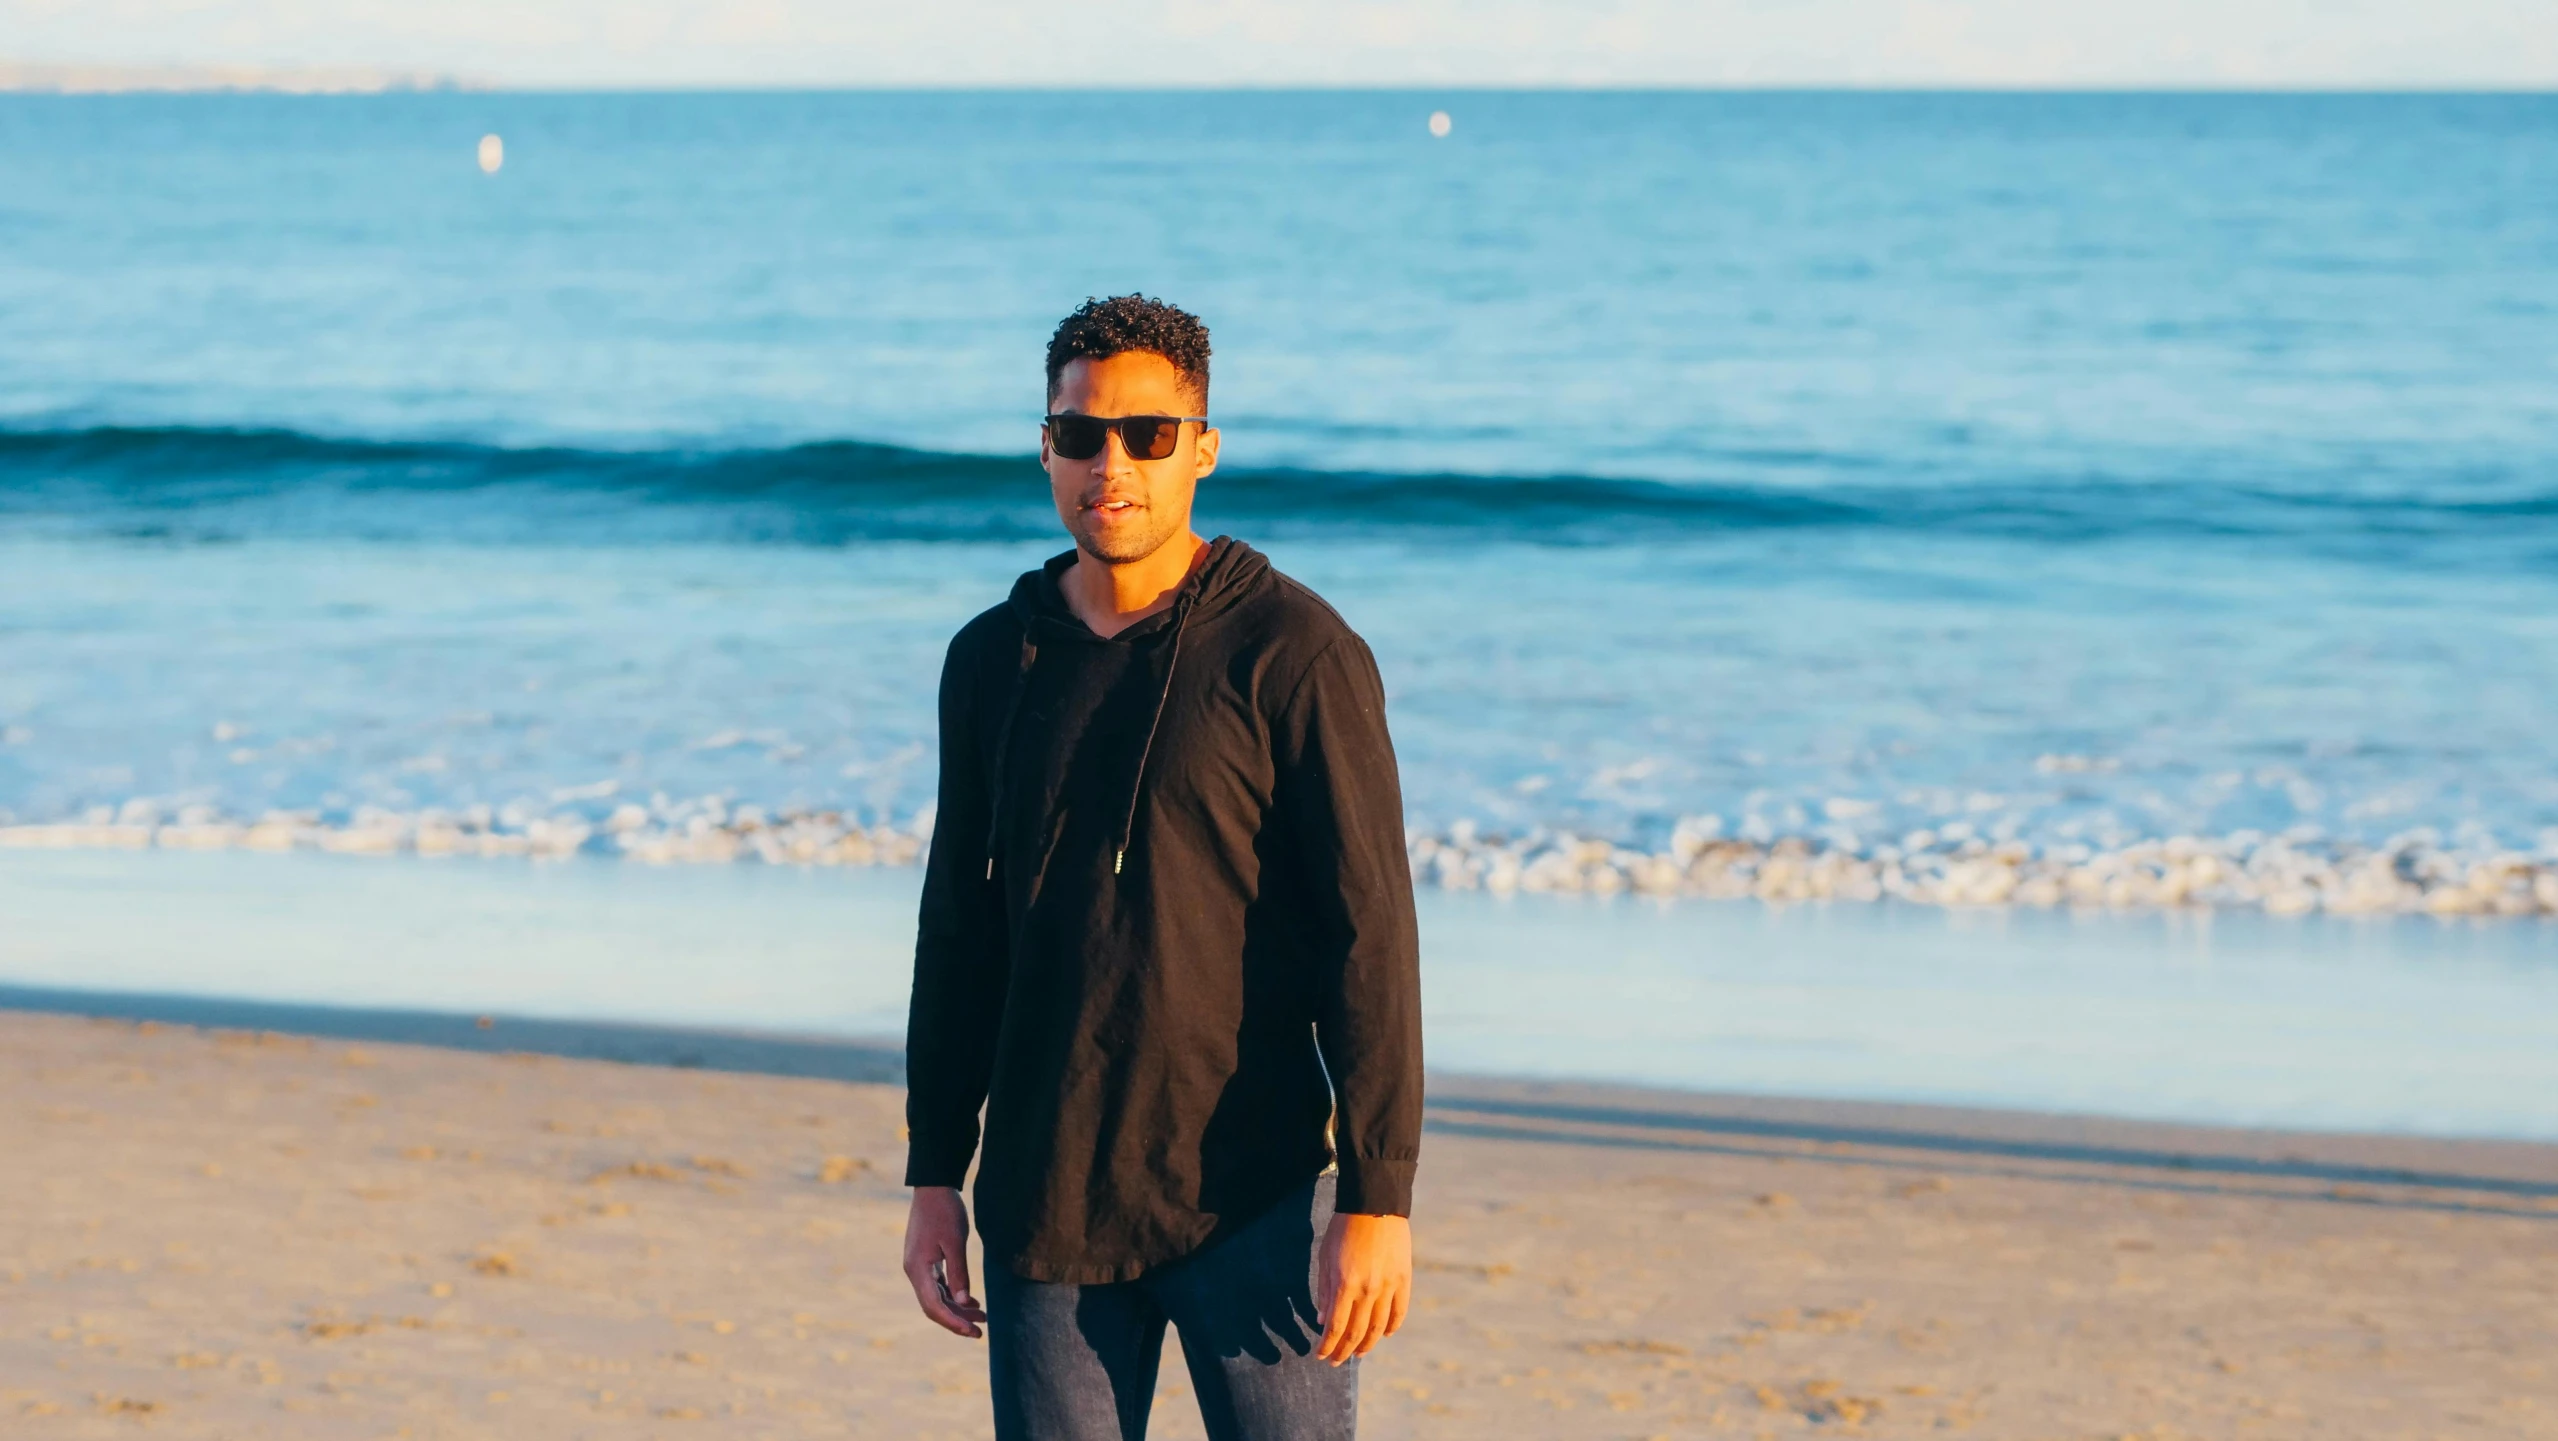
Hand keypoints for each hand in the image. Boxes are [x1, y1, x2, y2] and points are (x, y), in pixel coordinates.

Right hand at [903, 1186, 986, 1337]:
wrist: (933, 1186)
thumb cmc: (945, 1211)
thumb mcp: (955, 1242)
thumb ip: (959, 1274)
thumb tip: (962, 1303)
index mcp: (918, 1269)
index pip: (934, 1306)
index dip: (953, 1323)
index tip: (974, 1332)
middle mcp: (914, 1271)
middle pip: (934, 1306)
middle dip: (957, 1321)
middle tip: (981, 1332)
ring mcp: (918, 1266)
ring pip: (937, 1297)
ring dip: (957, 1309)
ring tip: (982, 1317)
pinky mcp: (925, 1260)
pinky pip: (938, 1285)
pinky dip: (954, 1295)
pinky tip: (971, 1300)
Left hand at [1315, 1211, 1410, 1364]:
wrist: (1375, 1204)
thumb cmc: (1344, 1228)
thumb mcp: (1326, 1258)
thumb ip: (1325, 1290)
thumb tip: (1322, 1320)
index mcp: (1344, 1285)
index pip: (1335, 1328)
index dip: (1327, 1346)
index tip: (1320, 1356)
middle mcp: (1368, 1290)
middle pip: (1356, 1332)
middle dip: (1344, 1351)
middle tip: (1336, 1361)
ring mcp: (1388, 1286)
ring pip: (1378, 1327)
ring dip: (1367, 1345)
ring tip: (1358, 1354)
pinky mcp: (1403, 1279)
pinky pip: (1399, 1312)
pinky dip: (1391, 1327)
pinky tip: (1383, 1335)